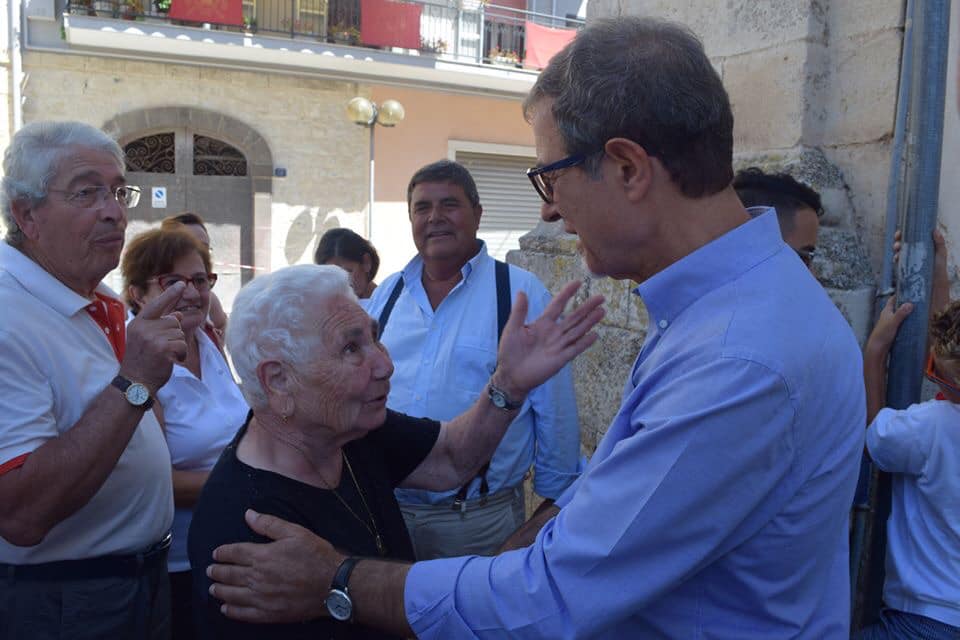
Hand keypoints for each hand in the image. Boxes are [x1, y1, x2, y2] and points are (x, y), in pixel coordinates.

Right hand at [120, 282, 187, 391]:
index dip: (171, 294)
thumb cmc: (142, 362)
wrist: (134, 384)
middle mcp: (143, 327)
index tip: (183, 284)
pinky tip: (171, 360)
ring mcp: (151, 337)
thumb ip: (159, 325)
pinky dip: (181, 354)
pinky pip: (182, 344)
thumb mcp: (146, 339)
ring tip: (165, 356)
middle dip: (174, 335)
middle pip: (174, 321)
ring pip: (180, 333)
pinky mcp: (162, 348)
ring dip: (178, 345)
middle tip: (162, 349)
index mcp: (138, 323)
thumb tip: (177, 314)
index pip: (156, 305)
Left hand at [208, 509, 342, 623]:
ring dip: (220, 591)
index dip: (222, 553)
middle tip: (210, 571)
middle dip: (217, 571)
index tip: (216, 553)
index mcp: (262, 555)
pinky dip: (231, 611)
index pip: (234, 553)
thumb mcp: (295, 532)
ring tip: (213, 589)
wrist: (332, 584)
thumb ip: (269, 523)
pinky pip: (244, 614)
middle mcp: (257, 577)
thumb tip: (248, 514)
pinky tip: (225, 609)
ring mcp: (261, 597)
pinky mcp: (268, 613)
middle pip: (229, 574)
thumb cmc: (316, 556)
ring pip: (232, 594)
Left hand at [493, 281, 603, 397]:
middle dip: (587, 307)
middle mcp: (554, 332)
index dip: (567, 293)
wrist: (511, 375)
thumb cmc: (509, 352)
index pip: (558, 305)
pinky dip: (585, 342)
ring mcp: (559, 345)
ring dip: (590, 321)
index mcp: (542, 323)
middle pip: (574, 317)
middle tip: (601, 297)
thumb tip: (521, 291)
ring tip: (602, 311)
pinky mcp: (561, 359)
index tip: (578, 282)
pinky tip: (595, 335)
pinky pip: (575, 349)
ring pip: (578, 330)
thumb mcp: (512, 329)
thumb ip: (519, 312)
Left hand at [865, 297, 912, 358]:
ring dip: (907, 314)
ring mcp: (890, 323)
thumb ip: (901, 313)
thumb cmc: (883, 334)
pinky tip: (914, 323)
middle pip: (897, 307)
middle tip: (918, 302)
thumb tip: (910, 304)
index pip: (892, 300)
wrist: (878, 348)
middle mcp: (888, 316)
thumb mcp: (893, 322)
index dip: (899, 295)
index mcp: (886, 311)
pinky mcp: (893, 330)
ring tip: (919, 311)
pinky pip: (901, 324)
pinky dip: (907, 322)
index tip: (909, 291)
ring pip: (900, 316)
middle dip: (906, 304)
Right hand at [894, 227, 950, 314]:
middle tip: (897, 242)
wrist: (935, 297)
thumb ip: (939, 245)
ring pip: (899, 256)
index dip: (905, 236)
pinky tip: (897, 260)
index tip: (900, 232)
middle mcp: (915, 260)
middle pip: (903, 248)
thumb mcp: (940, 259)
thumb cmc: (940, 278)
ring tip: (897, 251)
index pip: (912, 242)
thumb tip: (935, 230)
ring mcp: (909, 268)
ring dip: (896, 251)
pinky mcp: (904, 277)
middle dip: (898, 242)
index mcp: (923, 254)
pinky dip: (896, 262)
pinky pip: (897, 267)